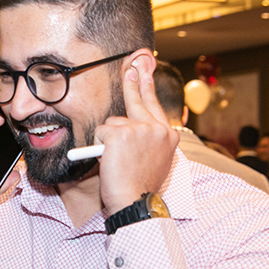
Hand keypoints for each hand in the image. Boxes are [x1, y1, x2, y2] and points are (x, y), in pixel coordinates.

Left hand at [94, 63, 178, 215]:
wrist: (135, 202)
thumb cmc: (140, 187)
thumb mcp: (155, 161)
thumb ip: (147, 141)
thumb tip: (129, 129)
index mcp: (168, 136)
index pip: (156, 106)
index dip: (147, 89)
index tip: (144, 72)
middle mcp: (157, 129)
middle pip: (139, 100)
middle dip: (133, 82)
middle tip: (130, 66)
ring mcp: (139, 130)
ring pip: (112, 123)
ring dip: (108, 139)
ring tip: (116, 161)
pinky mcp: (120, 134)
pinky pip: (101, 132)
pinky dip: (99, 146)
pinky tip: (110, 160)